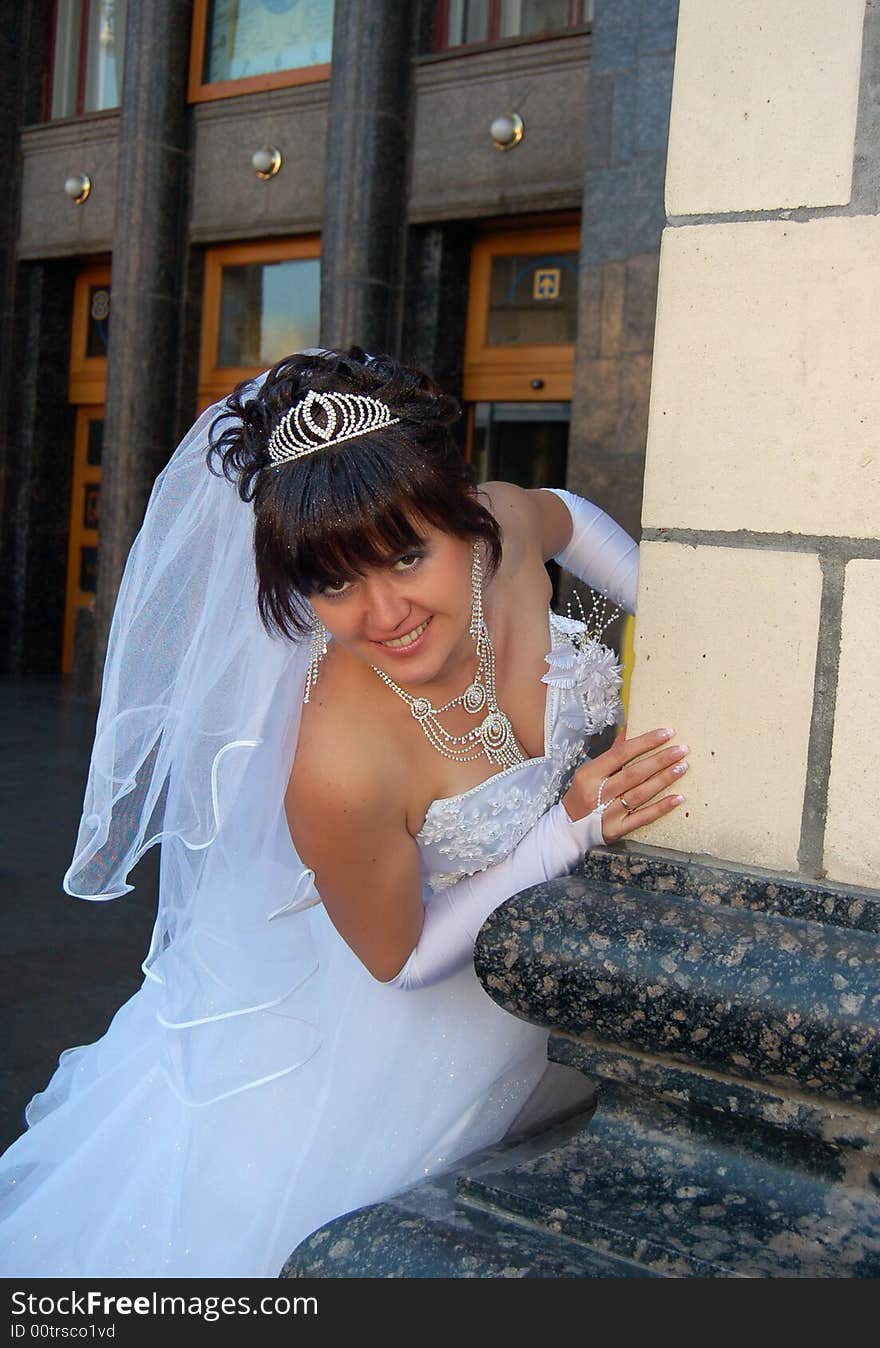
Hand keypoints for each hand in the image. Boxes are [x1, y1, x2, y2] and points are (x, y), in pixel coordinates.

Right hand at [562, 726, 686, 842]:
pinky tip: (678, 798)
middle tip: (682, 749)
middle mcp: (599, 793)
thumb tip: (630, 729)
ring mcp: (608, 813)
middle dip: (660, 760)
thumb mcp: (590, 771)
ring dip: (663, 780)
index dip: (645, 742)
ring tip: (682, 767)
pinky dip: (661, 808)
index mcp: (590, 774)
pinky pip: (643, 817)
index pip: (621, 754)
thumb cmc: (581, 795)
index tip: (666, 733)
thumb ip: (612, 753)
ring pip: (640, 794)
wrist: (567, 828)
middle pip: (634, 774)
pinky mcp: (617, 829)